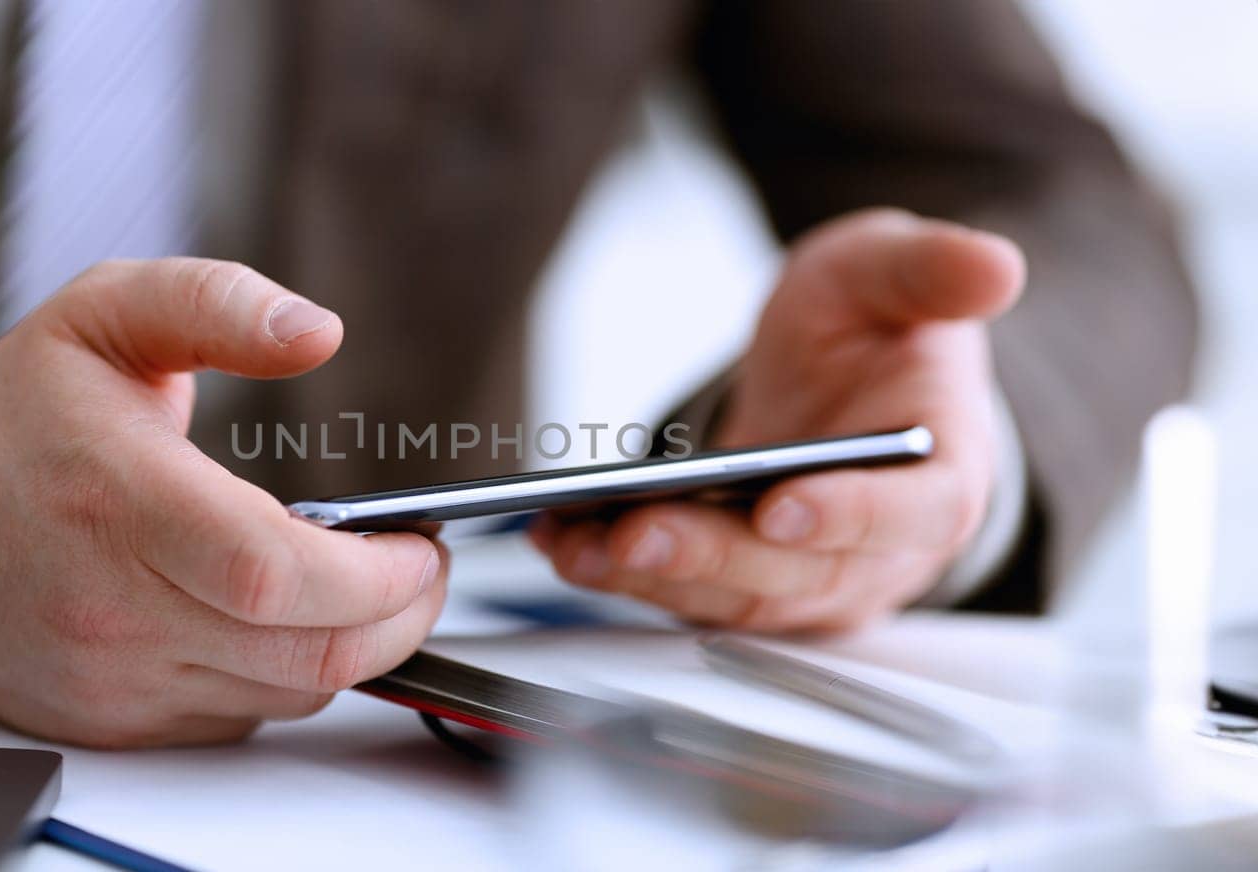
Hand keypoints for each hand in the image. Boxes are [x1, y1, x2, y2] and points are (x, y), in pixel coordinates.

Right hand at [0, 259, 446, 747]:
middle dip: (397, 618)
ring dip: (352, 648)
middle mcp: (116, 608)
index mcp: (123, 503)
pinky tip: (278, 620)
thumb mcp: (107, 314)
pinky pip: (239, 717)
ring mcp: (113, 676)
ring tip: (362, 587)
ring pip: (286, 693)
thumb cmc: (9, 419)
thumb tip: (317, 331)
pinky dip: (284, 675)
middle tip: (418, 571)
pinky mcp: (110, 718)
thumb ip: (218, 304)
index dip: (376, 573)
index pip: (276, 571)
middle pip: (306, 654)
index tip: (419, 544)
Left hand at [531, 209, 1023, 631]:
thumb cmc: (876, 330)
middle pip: (799, 578)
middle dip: (711, 560)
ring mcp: (810, 581)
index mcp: (941, 477)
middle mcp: (879, 551)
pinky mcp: (747, 588)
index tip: (781, 509)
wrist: (846, 380)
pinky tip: (558, 539)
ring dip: (649, 579)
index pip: (909, 513)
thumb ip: (934, 273)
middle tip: (635, 531)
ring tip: (573, 542)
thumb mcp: (896, 276)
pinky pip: (685, 595)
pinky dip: (619, 573)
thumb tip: (995, 266)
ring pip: (732, 602)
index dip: (849, 517)